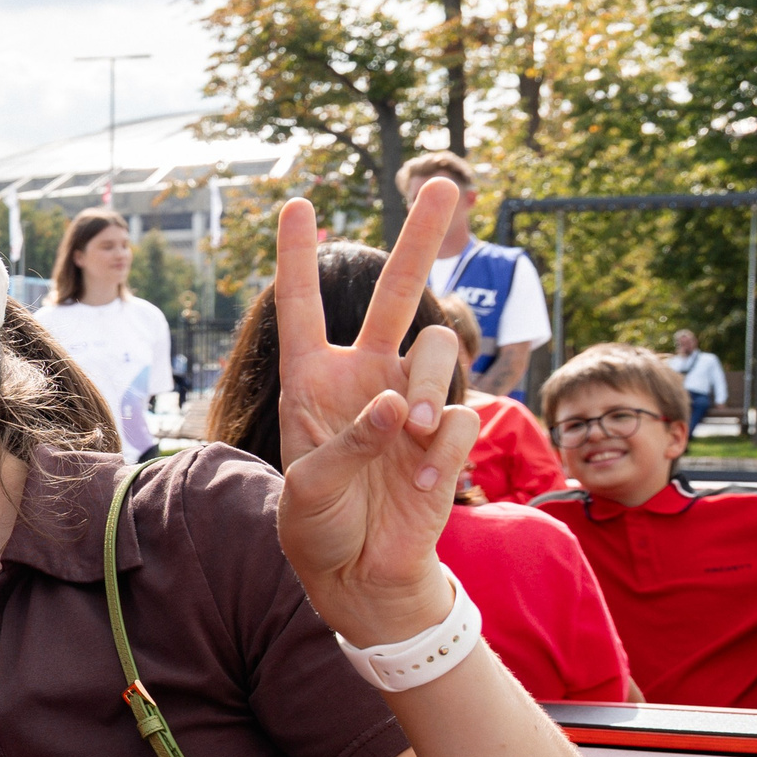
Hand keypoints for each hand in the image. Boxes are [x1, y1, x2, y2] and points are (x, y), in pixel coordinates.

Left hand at [272, 178, 481, 646]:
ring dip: (430, 387)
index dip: (296, 257)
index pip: (303, 307)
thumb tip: (398, 408)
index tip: (296, 204)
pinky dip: (445, 445)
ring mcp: (411, 400)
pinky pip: (461, 414)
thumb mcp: (310, 488)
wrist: (361, 573)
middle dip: (417, 239)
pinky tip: (426, 477)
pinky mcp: (448, 432)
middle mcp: (364, 377)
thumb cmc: (318, 526)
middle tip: (440, 183)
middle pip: (397, 294)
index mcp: (312, 381)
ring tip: (413, 436)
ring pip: (438, 349)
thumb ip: (349, 445)